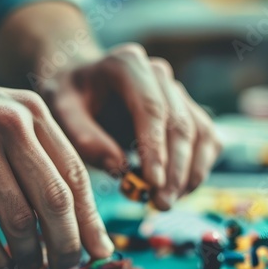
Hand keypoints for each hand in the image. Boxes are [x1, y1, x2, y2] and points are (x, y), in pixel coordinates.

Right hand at [0, 53, 114, 268]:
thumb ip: (30, 147)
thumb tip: (61, 212)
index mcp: (32, 111)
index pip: (76, 174)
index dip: (91, 220)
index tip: (100, 251)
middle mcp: (11, 128)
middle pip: (56, 201)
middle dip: (68, 247)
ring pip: (21, 221)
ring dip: (30, 258)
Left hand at [36, 44, 220, 209]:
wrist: (80, 86)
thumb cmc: (69, 99)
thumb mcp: (60, 111)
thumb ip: (83, 137)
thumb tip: (118, 166)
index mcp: (127, 64)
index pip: (151, 108)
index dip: (156, 147)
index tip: (153, 182)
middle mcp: (158, 74)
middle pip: (180, 123)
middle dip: (174, 169)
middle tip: (161, 204)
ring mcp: (177, 91)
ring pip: (200, 132)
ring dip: (189, 173)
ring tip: (166, 202)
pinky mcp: (188, 111)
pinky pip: (206, 139)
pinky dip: (197, 168)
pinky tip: (177, 191)